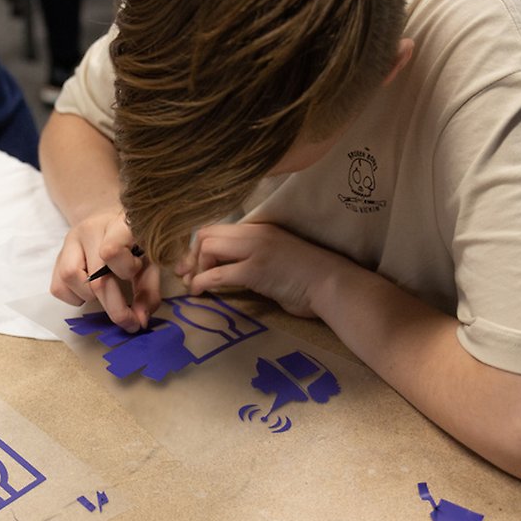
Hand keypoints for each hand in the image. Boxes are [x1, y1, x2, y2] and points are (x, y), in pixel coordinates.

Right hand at [50, 209, 160, 332]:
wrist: (109, 225)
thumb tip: (140, 321)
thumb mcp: (149, 262)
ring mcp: (69, 243)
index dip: (126, 270)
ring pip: (70, 278)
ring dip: (90, 296)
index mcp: (117, 226)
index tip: (137, 272)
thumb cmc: (132, 245)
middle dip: (115, 307)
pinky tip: (89, 289)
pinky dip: (75, 297)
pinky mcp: (56, 258)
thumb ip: (148, 290)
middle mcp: (89, 231)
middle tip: (129, 321)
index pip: (112, 251)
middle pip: (95, 277)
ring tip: (104, 290)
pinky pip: (58, 288)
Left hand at [176, 223, 350, 317]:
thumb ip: (253, 256)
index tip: (190, 264)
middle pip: (206, 234)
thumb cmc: (309, 276)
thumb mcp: (277, 257)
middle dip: (190, 255)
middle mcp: (255, 233)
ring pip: (208, 248)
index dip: (198, 245)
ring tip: (193, 284)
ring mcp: (256, 250)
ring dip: (194, 268)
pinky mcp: (255, 271)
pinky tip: (198, 292)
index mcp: (260, 228)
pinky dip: (201, 283)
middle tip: (186, 275)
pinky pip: (217, 274)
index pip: (217, 228)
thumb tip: (228, 268)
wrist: (334, 285)